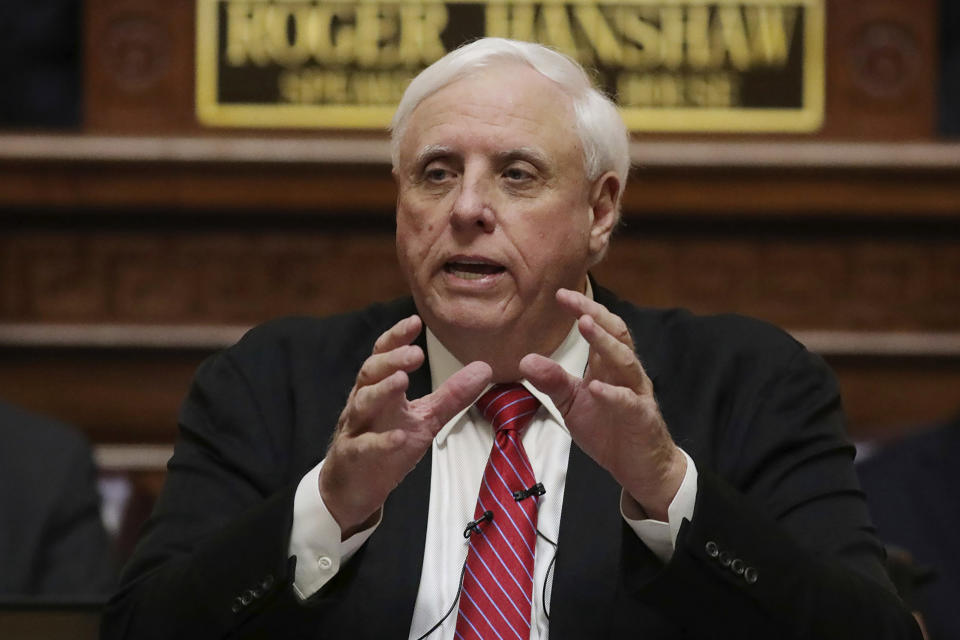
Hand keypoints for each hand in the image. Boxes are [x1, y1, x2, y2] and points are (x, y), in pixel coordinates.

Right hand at [320, 315, 491, 536]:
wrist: (353, 487)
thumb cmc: (386, 446)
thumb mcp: (424, 419)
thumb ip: (452, 395)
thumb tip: (484, 368)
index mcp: (380, 388)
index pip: (384, 355)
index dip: (397, 337)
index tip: (415, 321)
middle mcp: (364, 402)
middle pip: (370, 373)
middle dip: (391, 360)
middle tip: (415, 353)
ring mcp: (356, 429)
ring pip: (363, 403)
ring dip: (382, 390)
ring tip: (401, 381)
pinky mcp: (354, 456)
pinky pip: (364, 446)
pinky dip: (381, 441)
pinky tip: (398, 436)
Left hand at [519, 289, 684, 520]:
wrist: (640, 466)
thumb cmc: (609, 429)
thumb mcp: (572, 404)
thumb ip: (553, 381)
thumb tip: (525, 360)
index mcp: (607, 365)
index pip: (599, 328)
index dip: (583, 309)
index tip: (559, 294)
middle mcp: (624, 373)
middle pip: (616, 334)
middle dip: (595, 315)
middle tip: (573, 301)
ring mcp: (636, 393)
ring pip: (625, 360)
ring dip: (605, 343)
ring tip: (586, 326)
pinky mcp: (641, 417)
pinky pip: (628, 402)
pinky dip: (612, 393)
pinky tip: (596, 387)